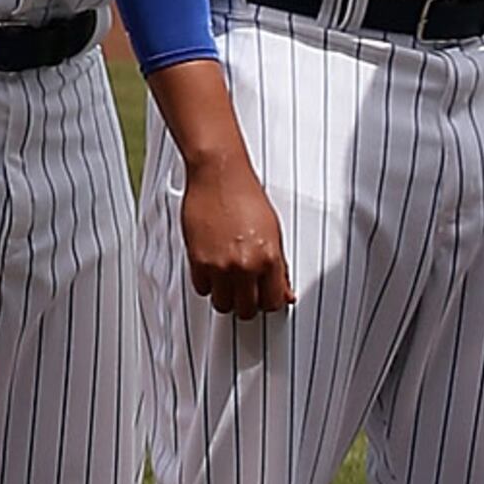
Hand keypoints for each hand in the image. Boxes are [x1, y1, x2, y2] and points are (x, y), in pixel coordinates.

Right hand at [151, 54, 293, 311]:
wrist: (219, 173)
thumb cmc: (246, 195)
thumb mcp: (274, 231)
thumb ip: (279, 266)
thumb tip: (285, 293)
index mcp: (269, 258)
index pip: (273, 303)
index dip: (269, 302)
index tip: (264, 296)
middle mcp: (245, 265)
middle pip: (247, 310)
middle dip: (247, 302)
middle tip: (245, 290)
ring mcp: (220, 264)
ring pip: (223, 305)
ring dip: (226, 296)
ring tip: (227, 280)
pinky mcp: (198, 259)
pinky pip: (202, 288)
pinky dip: (207, 283)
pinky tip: (213, 269)